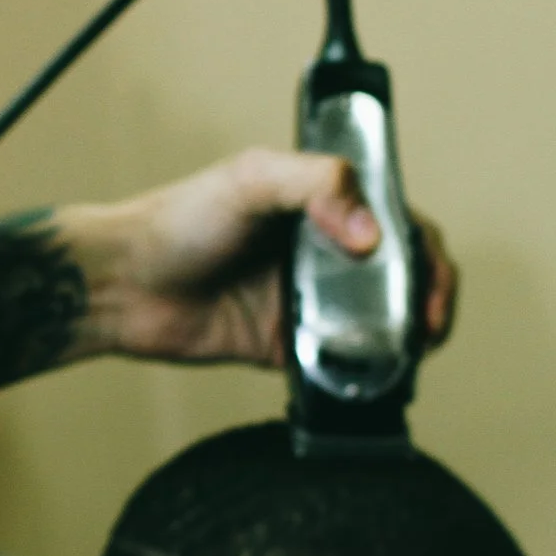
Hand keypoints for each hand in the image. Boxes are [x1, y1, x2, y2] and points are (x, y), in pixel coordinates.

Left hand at [52, 148, 458, 366]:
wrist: (124, 284)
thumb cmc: (177, 221)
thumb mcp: (250, 178)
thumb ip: (317, 185)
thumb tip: (371, 235)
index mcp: (320, 207)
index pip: (396, 221)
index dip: (426, 248)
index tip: (432, 273)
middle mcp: (320, 254)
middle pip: (400, 276)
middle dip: (430, 299)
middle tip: (430, 323)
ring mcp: (306, 303)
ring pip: (378, 323)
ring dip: (405, 339)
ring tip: (412, 352)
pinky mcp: (285, 348)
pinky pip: (337, 365)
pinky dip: (361, 373)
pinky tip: (369, 377)